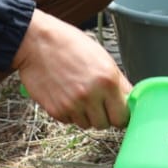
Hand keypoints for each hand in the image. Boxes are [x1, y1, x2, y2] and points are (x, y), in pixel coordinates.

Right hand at [11, 9, 131, 129]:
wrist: (36, 42)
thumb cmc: (69, 44)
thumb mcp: (102, 57)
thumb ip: (119, 82)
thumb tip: (131, 99)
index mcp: (107, 80)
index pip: (123, 116)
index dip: (121, 114)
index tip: (117, 110)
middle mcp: (91, 95)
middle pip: (105, 124)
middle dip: (104, 115)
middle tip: (97, 102)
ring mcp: (72, 105)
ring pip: (87, 125)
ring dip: (86, 115)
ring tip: (79, 94)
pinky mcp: (56, 111)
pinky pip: (70, 121)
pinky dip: (70, 113)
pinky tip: (66, 95)